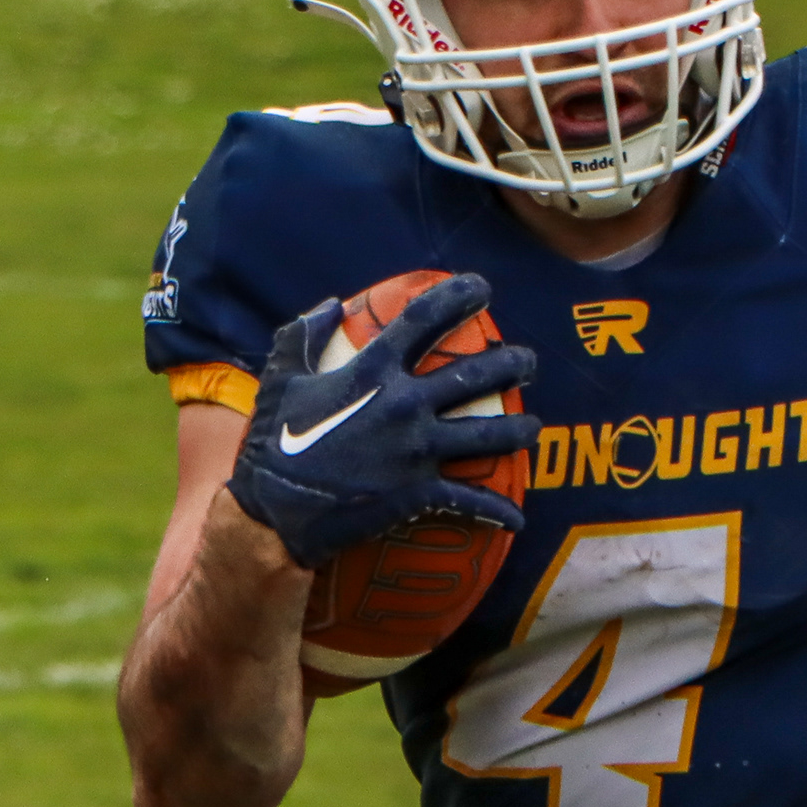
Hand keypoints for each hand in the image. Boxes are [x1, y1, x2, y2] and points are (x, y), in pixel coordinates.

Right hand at [226, 273, 539, 569]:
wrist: (272, 513)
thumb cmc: (274, 444)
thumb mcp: (280, 380)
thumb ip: (303, 335)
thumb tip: (331, 304)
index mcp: (372, 372)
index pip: (423, 320)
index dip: (458, 297)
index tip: (482, 288)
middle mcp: (402, 405)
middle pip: (475, 375)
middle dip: (512, 363)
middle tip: (528, 362)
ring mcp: (414, 451)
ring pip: (488, 435)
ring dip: (519, 430)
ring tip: (533, 427)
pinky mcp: (417, 494)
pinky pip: (470, 502)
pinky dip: (498, 512)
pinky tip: (517, 518)